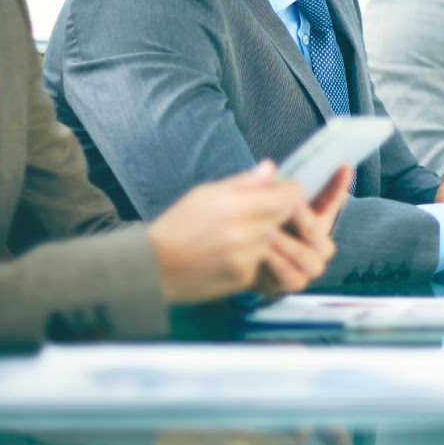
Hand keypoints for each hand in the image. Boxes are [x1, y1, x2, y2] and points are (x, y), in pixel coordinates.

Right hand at [148, 162, 304, 304]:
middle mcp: (243, 233)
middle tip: (263, 211)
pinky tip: (231, 253)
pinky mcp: (243, 277)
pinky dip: (253, 256)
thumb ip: (243, 182)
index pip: (288, 197)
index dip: (290, 192)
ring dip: (266, 235)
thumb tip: (271, 167)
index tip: (283, 191)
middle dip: (280, 211)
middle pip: (285, 217)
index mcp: (234, 206)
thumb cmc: (177, 225)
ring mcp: (244, 258)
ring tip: (241, 233)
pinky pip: (261, 261)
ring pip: (275, 240)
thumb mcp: (205, 193)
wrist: (154, 268)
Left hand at [255, 165, 349, 296]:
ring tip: (268, 234)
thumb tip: (268, 167)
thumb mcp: (256, 204)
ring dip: (289, 245)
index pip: (330, 197)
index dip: (338, 183)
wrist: (235, 262)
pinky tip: (265, 255)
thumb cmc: (254, 226)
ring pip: (311, 257)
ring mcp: (309, 262)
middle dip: (305, 219)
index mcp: (312, 215)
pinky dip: (280, 265)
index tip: (343, 166)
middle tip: (290, 207)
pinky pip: (294, 277)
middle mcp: (317, 240)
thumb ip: (263, 188)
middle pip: (320, 230)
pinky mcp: (295, 282)